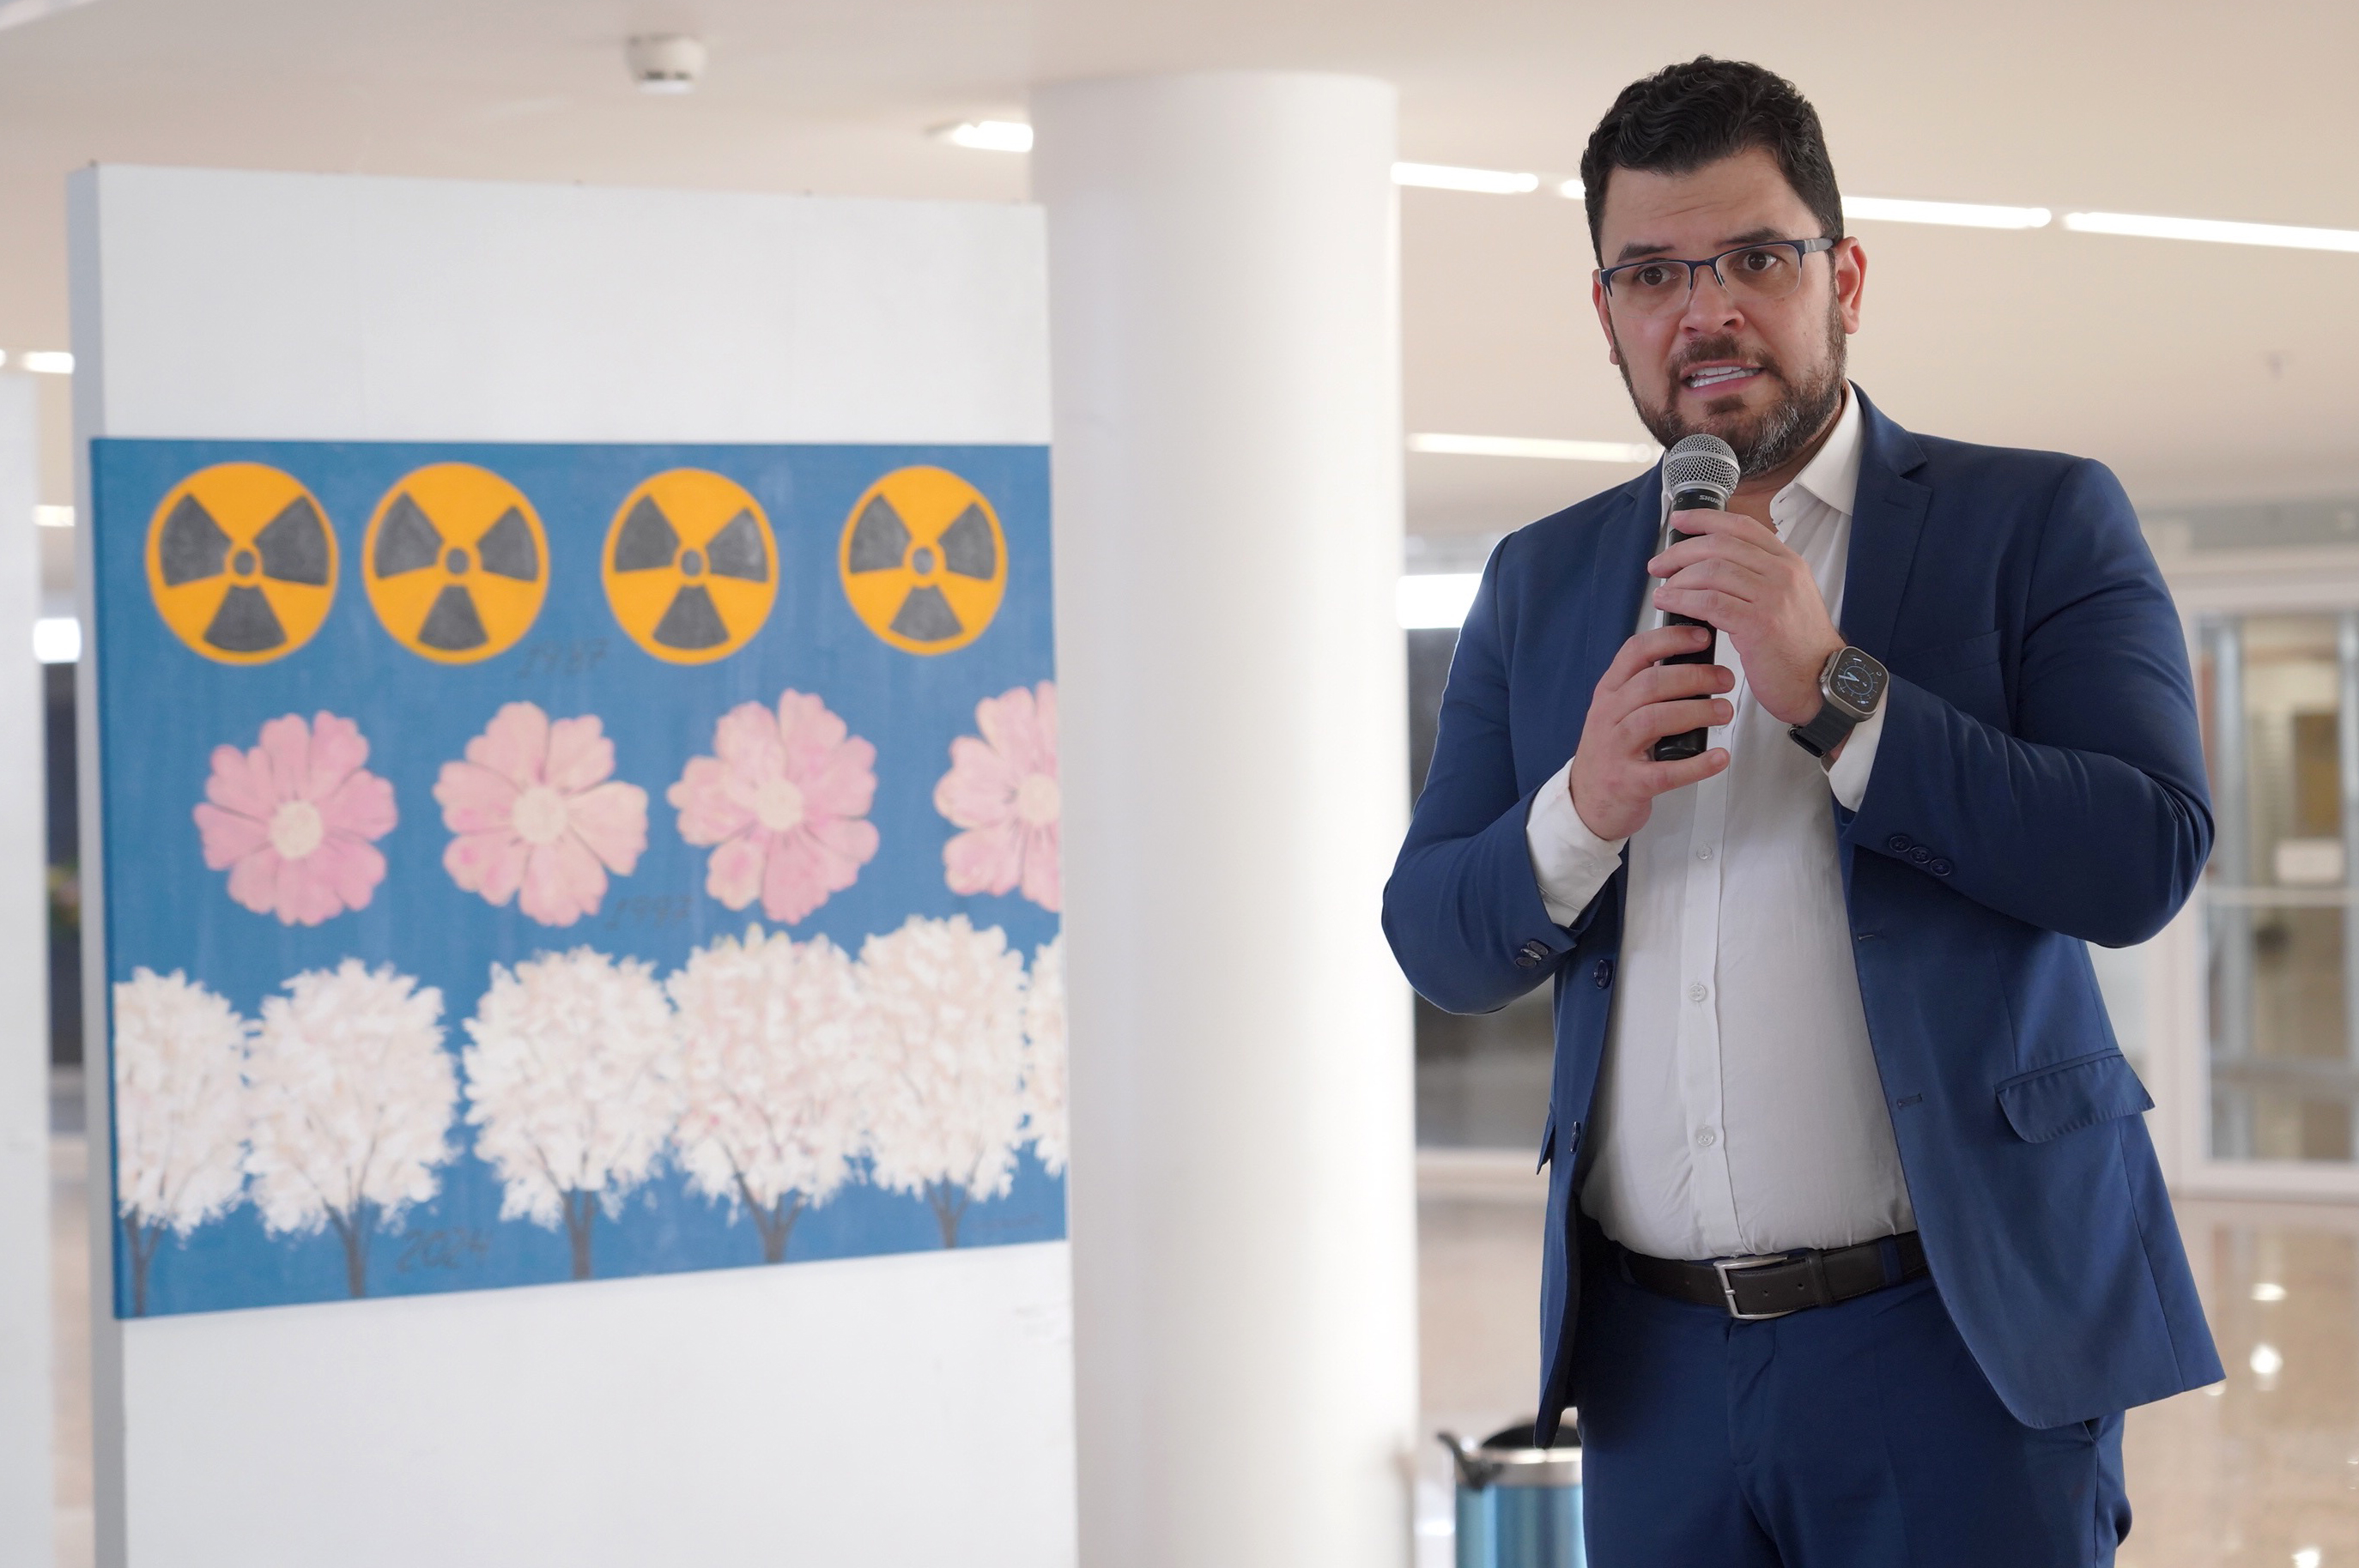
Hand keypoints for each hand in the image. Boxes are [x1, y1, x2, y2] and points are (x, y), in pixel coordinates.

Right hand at [1569, 625, 1733, 841]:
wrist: (1588, 803)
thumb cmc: (1612, 751)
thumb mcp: (1617, 711)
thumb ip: (1644, 688)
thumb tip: (1693, 661)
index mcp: (1609, 692)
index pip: (1635, 652)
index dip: (1671, 639)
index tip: (1703, 636)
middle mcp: (1608, 716)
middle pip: (1651, 683)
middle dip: (1695, 676)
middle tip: (1726, 679)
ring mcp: (1615, 749)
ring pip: (1655, 719)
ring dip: (1697, 712)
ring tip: (1724, 712)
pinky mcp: (1629, 782)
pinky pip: (1666, 771)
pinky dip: (1697, 764)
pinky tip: (1720, 757)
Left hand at [1648, 509, 1843, 726]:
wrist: (1823, 683)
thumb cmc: (1798, 648)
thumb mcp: (1787, 600)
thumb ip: (1759, 578)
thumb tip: (1713, 566)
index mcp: (1789, 563)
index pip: (1742, 527)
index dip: (1705, 519)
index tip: (1679, 520)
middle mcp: (1782, 573)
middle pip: (1720, 545)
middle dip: (1681, 551)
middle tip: (1658, 564)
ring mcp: (1772, 597)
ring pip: (1712, 571)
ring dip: (1677, 578)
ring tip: (1661, 590)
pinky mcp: (1758, 624)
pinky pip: (1709, 602)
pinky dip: (1682, 600)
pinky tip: (1668, 603)